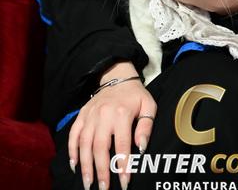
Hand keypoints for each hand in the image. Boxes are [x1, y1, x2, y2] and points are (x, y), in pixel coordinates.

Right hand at [68, 64, 156, 189]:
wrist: (117, 76)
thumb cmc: (135, 96)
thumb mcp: (148, 106)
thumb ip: (146, 126)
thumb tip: (141, 147)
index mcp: (122, 113)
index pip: (122, 144)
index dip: (123, 165)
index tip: (124, 182)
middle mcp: (104, 115)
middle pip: (100, 147)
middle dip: (101, 170)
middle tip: (103, 189)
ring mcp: (90, 115)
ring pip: (85, 144)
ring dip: (85, 165)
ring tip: (88, 183)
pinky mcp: (81, 115)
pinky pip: (73, 134)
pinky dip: (72, 151)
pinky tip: (74, 166)